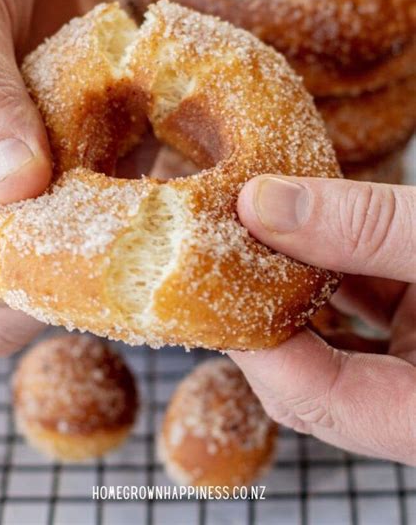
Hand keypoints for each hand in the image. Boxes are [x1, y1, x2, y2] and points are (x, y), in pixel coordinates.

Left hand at [230, 175, 415, 464]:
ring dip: (297, 287)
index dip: (256, 342)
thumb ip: (367, 228)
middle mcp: (415, 401)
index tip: (210, 282)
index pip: (316, 400)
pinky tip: (313, 228)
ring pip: (338, 343)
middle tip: (221, 255)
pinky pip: (370, 310)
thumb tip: (261, 205)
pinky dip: (338, 271)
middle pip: (314, 382)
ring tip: (257, 234)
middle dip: (265, 317)